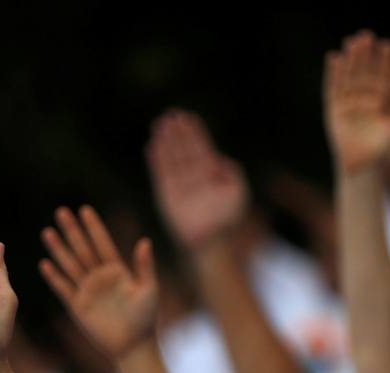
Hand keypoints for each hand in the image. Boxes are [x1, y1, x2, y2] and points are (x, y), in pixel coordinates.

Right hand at [38, 206, 157, 360]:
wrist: (132, 346)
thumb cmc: (145, 319)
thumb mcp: (149, 290)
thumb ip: (145, 266)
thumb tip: (145, 241)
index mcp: (117, 271)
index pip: (103, 244)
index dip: (94, 228)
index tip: (85, 210)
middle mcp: (100, 278)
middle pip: (83, 249)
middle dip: (72, 231)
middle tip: (61, 211)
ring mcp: (87, 291)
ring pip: (70, 265)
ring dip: (59, 249)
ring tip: (47, 232)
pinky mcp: (78, 306)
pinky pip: (63, 288)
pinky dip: (54, 277)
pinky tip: (45, 264)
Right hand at [147, 110, 248, 249]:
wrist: (210, 240)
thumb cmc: (226, 218)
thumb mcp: (238, 192)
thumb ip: (233, 173)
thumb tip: (219, 160)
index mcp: (210, 174)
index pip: (201, 148)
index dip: (194, 132)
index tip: (188, 117)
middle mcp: (193, 177)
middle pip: (185, 150)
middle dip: (178, 133)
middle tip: (172, 115)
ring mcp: (179, 185)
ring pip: (172, 159)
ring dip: (166, 142)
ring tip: (160, 125)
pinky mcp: (166, 195)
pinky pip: (160, 174)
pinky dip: (156, 161)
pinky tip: (152, 146)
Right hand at [324, 31, 389, 172]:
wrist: (362, 168)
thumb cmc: (382, 152)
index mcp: (380, 102)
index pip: (383, 77)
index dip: (385, 63)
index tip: (388, 46)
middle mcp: (363, 99)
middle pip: (365, 73)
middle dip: (366, 56)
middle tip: (367, 36)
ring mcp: (348, 103)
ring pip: (349, 77)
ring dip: (350, 60)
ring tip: (351, 42)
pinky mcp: (334, 110)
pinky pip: (333, 89)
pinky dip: (333, 75)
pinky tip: (334, 58)